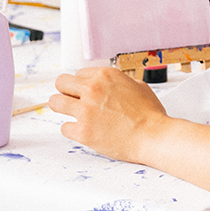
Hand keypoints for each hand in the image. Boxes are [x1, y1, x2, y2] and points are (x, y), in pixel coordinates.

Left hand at [48, 67, 168, 162]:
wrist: (153, 136)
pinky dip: (72, 130)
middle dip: (66, 91)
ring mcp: (85, 111)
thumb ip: (119, 82)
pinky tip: (83, 131)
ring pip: (55, 102)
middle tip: (71, 100)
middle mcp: (92, 89)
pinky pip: (64, 128)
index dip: (82, 84)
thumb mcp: (139, 86)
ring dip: (62, 107)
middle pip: (61, 82)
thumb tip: (111, 85)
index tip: (85, 92)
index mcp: (106, 76)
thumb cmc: (150, 115)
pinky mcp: (83, 131)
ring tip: (71, 114)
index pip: (79, 73)